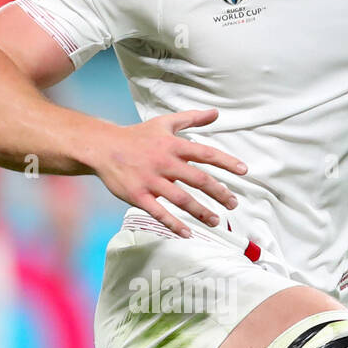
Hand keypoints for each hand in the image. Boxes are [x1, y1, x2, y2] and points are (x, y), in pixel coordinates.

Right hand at [90, 108, 247, 237]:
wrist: (103, 147)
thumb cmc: (137, 136)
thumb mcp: (165, 123)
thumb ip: (192, 119)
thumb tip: (216, 113)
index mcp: (173, 145)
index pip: (205, 153)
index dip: (226, 162)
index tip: (244, 171)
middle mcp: (165, 163)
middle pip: (198, 179)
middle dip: (219, 192)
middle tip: (233, 203)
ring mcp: (151, 181)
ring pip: (181, 199)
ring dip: (201, 211)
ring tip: (216, 221)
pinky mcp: (137, 196)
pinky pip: (159, 212)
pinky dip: (173, 224)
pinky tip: (187, 233)